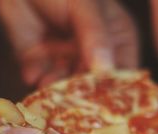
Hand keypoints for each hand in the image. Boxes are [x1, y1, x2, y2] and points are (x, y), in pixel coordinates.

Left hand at [0, 0, 138, 86]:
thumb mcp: (86, 5)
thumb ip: (95, 36)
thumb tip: (106, 70)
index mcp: (116, 40)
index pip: (124, 71)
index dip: (118, 88)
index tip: (109, 99)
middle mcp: (93, 55)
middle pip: (94, 84)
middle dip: (84, 92)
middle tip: (76, 100)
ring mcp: (66, 59)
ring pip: (66, 84)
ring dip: (57, 87)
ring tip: (50, 85)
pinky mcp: (40, 61)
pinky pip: (40, 76)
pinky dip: (36, 77)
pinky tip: (33, 75)